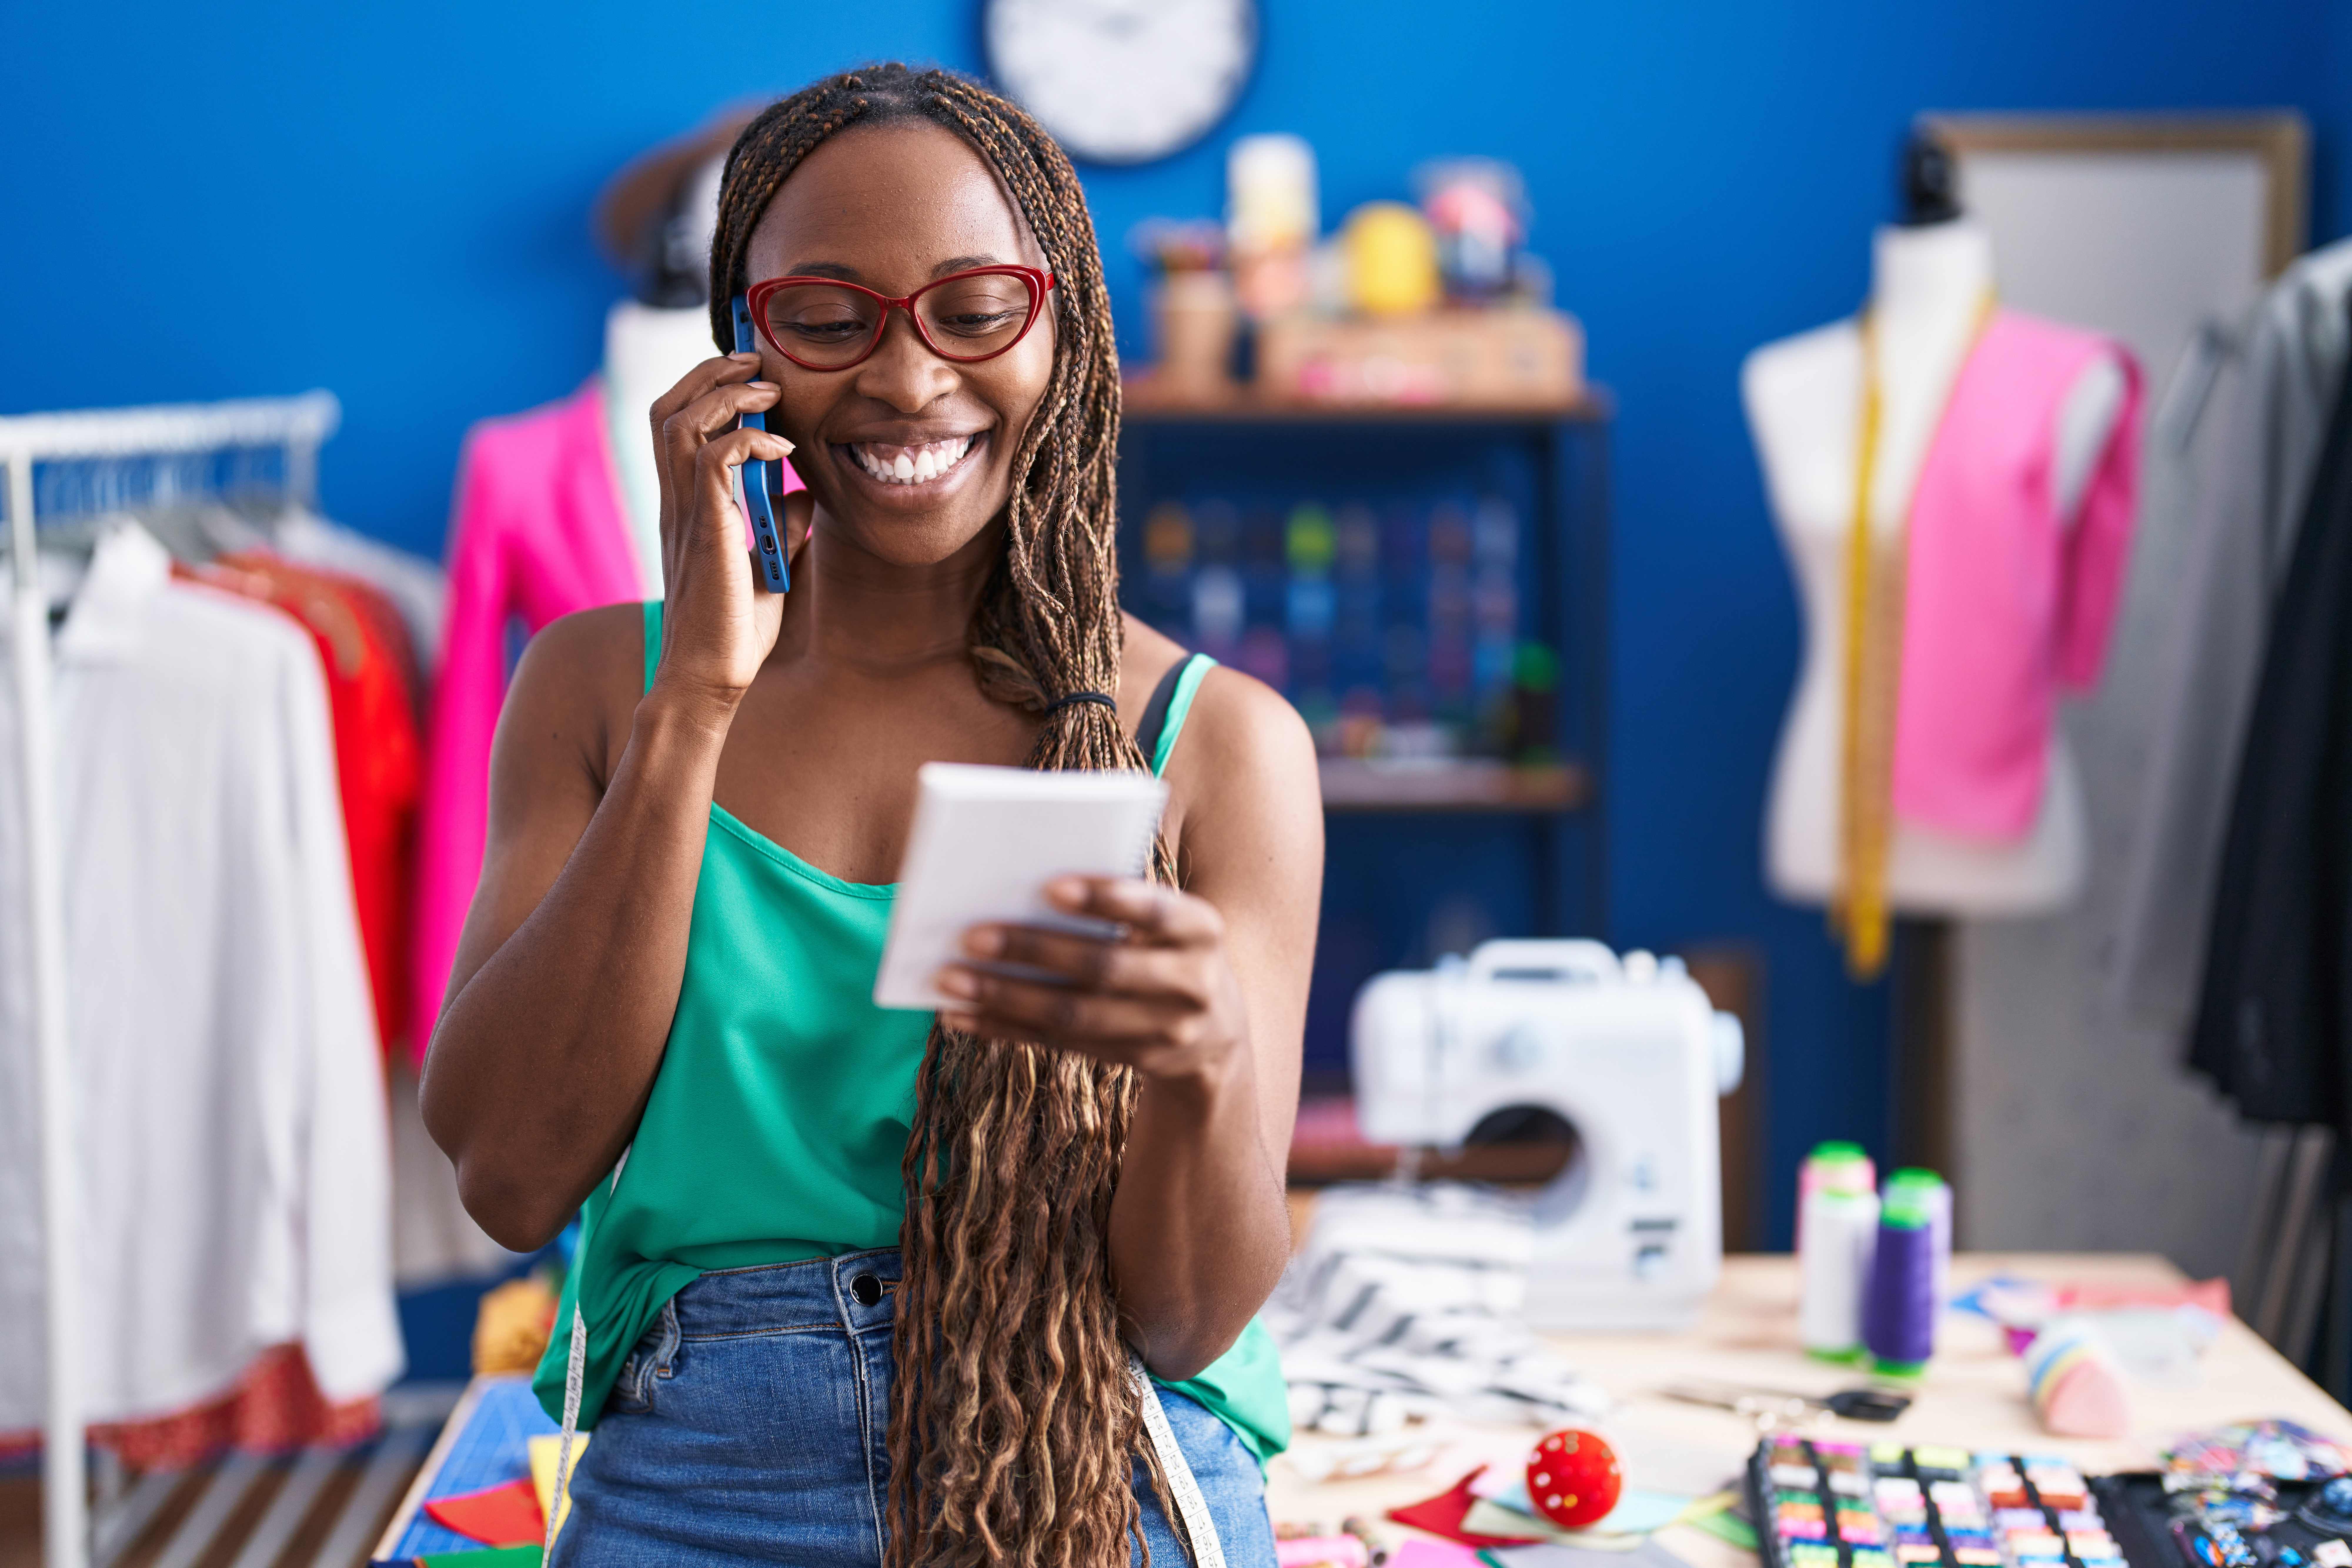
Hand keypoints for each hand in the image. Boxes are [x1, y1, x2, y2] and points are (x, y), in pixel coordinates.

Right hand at [646, 351, 813, 710]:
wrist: (709, 677)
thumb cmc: (733, 631)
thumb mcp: (766, 567)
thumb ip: (779, 526)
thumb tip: (802, 492)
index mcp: (684, 507)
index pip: (675, 425)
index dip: (706, 389)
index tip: (750, 378)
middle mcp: (675, 502)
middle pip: (669, 407)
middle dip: (711, 374)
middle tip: (756, 364)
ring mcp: (685, 514)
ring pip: (681, 421)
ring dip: (727, 394)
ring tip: (768, 389)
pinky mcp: (706, 529)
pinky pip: (714, 458)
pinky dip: (749, 440)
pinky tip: (782, 450)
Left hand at [936, 877, 1249, 1087]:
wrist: (1219, 1032)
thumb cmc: (1170, 949)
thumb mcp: (1170, 921)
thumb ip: (1122, 902)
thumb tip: (1025, 889)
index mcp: (1203, 929)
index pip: (1155, 909)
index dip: (1106, 898)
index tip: (1049, 885)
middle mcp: (1193, 982)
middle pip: (1105, 967)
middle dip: (1034, 950)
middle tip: (971, 935)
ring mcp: (1167, 1030)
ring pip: (1075, 1015)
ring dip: (1006, 997)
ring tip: (951, 978)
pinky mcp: (1136, 1061)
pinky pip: (1061, 1044)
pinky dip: (1007, 1028)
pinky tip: (964, 1015)